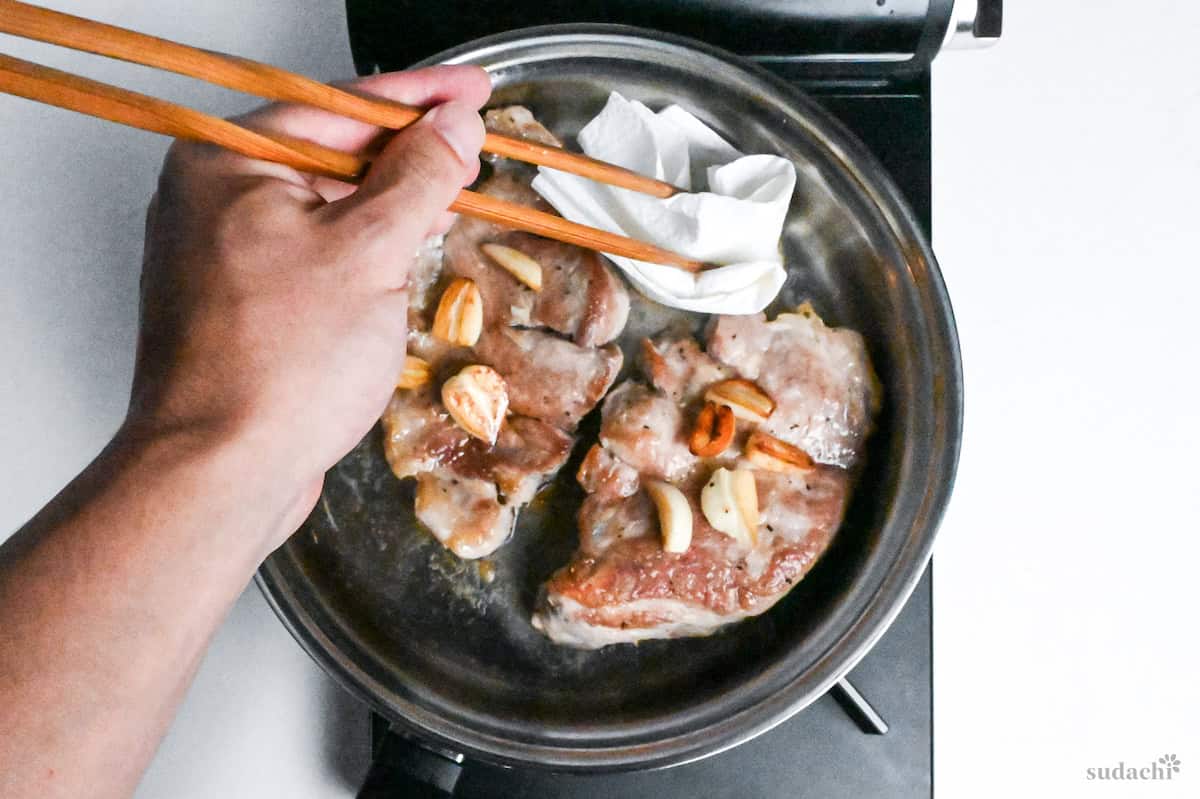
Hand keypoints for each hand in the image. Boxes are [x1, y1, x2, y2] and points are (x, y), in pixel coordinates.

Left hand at [126, 67, 488, 549]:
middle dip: (406, 153)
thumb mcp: (370, 253)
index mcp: (226, 161)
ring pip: (324, 206)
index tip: (472, 91)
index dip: (419, 96)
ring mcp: (222, 253)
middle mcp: (212, 197)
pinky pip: (313, 253)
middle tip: (472, 148)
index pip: (339, 104)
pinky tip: (403, 258)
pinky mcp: (242, 304)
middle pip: (329, 152)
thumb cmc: (281, 364)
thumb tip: (454, 128)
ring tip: (449, 200)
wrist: (221, 471)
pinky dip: (362, 250)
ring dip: (390, 205)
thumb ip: (418, 178)